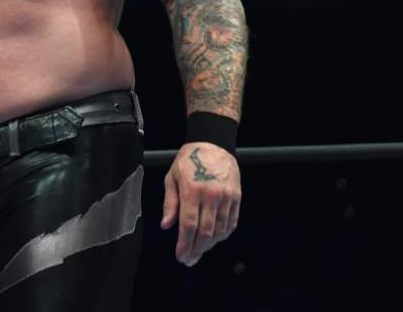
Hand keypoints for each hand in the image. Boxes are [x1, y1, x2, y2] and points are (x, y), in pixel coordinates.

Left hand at [160, 142, 240, 266]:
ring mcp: (226, 197)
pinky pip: (231, 223)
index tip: (180, 256)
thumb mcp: (172, 177)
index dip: (184, 244)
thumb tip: (166, 225)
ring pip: (219, 230)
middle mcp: (211, 195)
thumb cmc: (189, 160)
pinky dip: (223, 235)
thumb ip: (170, 203)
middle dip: (196, 250)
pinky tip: (214, 240)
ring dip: (209, 245)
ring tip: (199, 251)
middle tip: (188, 260)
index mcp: (192, 190)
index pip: (189, 225)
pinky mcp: (236, 197)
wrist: (213, 144)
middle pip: (205, 232)